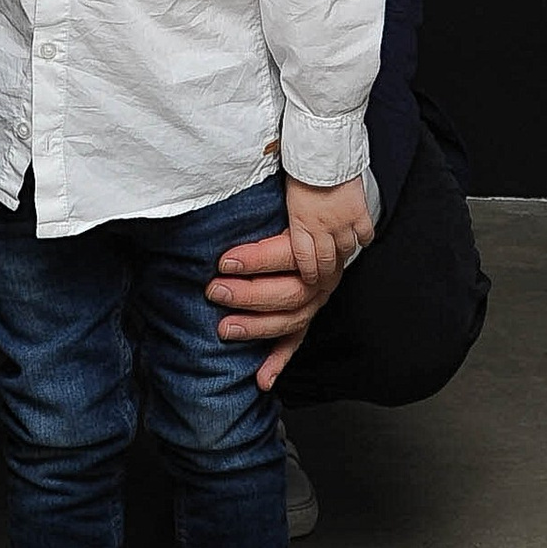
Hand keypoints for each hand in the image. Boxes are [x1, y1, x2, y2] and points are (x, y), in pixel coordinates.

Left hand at [207, 172, 374, 392]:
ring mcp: (318, 296)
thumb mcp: (288, 184)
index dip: (256, 260)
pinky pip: (296, 340)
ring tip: (224, 328)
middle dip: (248, 294)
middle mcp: (324, 273)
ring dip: (257, 327)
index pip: (289, 255)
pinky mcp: (309, 312)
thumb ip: (266, 185)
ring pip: (292, 319)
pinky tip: (262, 380)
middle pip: (290, 292)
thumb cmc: (304, 193)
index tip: (223, 259)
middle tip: (213, 290)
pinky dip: (278, 360)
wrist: (333, 200)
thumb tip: (235, 167)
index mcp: (319, 240)